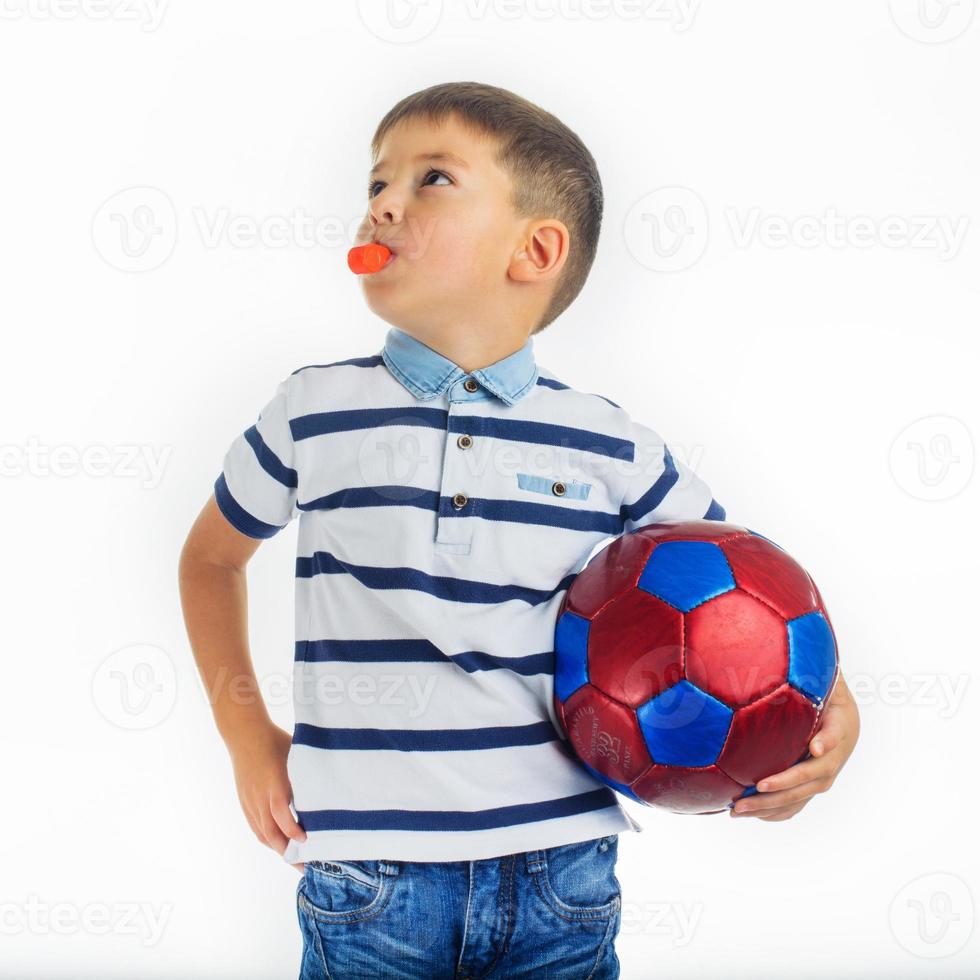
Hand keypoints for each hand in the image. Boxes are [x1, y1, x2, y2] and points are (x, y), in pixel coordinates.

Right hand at [227, 720, 307, 869]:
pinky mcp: (245, 803)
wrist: (245, 735)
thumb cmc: (276, 742)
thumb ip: (306, 776)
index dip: (292, 829)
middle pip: (271, 832)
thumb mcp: (295, 756)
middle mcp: (260, 797)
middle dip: (288, 852)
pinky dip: (268, 839)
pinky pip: (256, 827)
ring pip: (263, 834)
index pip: (281, 813)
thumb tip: (328, 790)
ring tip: (295, 861)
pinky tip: (280, 846)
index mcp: (274, 784)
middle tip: (306, 867)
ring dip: (278, 849)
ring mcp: (250, 802)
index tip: (307, 841)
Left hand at [730, 673, 858, 820]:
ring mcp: (824, 775)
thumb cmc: (822, 689)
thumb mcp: (820, 676)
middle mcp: (833, 758)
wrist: (840, 713)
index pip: (832, 739)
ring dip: (769, 807)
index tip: (814, 748)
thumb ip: (808, 673)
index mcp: (839, 729)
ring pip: (798, 798)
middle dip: (781, 788)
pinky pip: (795, 804)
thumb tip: (774, 657)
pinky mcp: (812, 784)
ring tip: (737, 811)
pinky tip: (750, 814)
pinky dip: (774, 812)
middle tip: (752, 790)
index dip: (824, 744)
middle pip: (809, 780)